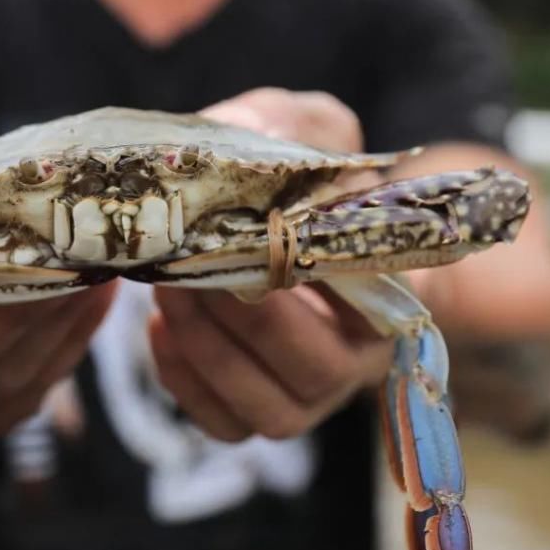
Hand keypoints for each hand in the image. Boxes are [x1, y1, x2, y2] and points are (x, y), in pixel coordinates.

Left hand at [148, 88, 388, 441]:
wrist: (261, 213)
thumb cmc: (295, 174)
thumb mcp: (297, 128)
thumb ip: (288, 125)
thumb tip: (260, 137)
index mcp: (392, 291)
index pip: (378, 308)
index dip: (319, 282)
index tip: (267, 238)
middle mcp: (358, 357)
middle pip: (319, 370)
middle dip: (253, 323)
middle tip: (197, 268)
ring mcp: (307, 395)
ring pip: (272, 411)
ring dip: (212, 354)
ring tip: (167, 292)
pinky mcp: (254, 411)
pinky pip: (225, 424)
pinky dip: (186, 383)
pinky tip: (158, 329)